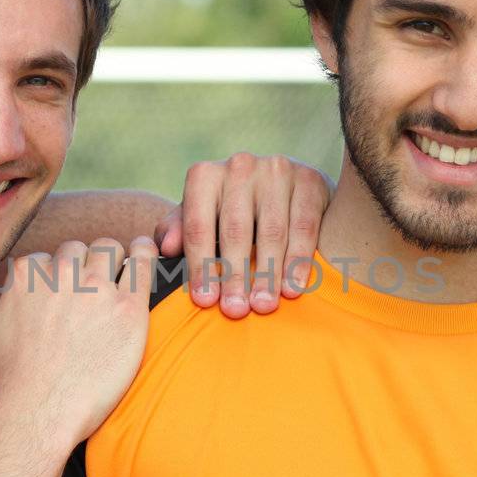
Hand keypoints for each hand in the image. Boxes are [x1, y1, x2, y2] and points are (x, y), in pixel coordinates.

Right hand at [0, 237, 156, 446]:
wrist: (41, 411)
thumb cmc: (14, 381)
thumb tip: (0, 292)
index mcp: (26, 276)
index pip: (45, 258)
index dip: (54, 273)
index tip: (62, 289)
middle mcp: (62, 275)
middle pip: (78, 249)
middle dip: (82, 263)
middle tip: (89, 286)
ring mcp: (97, 289)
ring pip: (109, 249)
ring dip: (111, 258)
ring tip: (118, 270)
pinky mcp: (128, 307)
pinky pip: (143, 265)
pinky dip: (145, 254)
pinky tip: (147, 252)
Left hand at [153, 153, 332, 318]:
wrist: (284, 184)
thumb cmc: (232, 209)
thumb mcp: (202, 215)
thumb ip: (179, 229)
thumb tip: (166, 247)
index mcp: (205, 175)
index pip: (197, 226)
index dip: (200, 266)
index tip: (204, 301)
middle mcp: (239, 166)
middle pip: (235, 231)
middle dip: (234, 275)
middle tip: (235, 310)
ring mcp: (277, 170)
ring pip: (271, 232)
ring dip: (267, 274)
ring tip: (263, 306)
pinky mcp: (310, 180)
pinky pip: (304, 227)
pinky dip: (298, 261)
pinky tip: (292, 289)